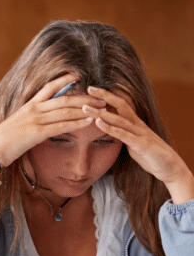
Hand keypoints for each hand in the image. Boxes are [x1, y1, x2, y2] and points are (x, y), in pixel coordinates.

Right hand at [0, 75, 106, 166]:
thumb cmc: (4, 140)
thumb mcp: (18, 125)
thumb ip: (30, 120)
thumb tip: (38, 121)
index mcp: (29, 105)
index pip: (49, 87)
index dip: (65, 80)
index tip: (79, 75)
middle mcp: (34, 109)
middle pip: (64, 98)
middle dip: (84, 96)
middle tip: (102, 95)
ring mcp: (36, 120)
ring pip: (65, 111)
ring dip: (85, 109)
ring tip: (101, 108)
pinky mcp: (37, 133)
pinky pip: (61, 126)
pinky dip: (77, 123)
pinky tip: (88, 122)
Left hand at [84, 87, 193, 203]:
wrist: (169, 166)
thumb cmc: (150, 155)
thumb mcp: (133, 142)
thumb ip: (123, 134)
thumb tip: (111, 131)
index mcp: (135, 123)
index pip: (121, 104)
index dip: (108, 96)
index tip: (93, 89)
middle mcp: (137, 124)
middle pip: (120, 105)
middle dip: (104, 96)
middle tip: (88, 89)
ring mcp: (140, 133)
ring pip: (118, 119)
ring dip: (101, 113)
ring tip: (86, 108)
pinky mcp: (141, 144)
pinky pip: (123, 134)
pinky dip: (110, 128)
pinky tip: (98, 123)